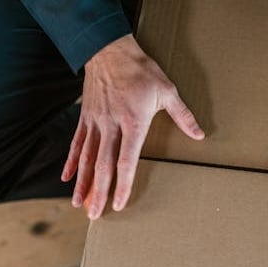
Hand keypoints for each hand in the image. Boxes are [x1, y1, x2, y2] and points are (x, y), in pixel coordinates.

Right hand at [61, 34, 203, 218]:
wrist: (110, 50)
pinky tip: (67, 178)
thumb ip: (183, 116)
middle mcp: (111, 126)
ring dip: (83, 183)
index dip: (123, 185)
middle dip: (100, 193)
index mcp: (133, 123)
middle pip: (104, 166)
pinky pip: (77, 143)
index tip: (120, 203)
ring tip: (80, 204)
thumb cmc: (141, 71)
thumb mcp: (168, 91)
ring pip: (88, 158)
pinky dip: (72, 162)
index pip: (127, 161)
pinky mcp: (86, 117)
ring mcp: (96, 122)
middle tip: (96, 216)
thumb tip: (200, 134)